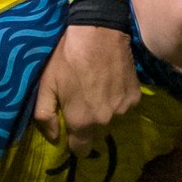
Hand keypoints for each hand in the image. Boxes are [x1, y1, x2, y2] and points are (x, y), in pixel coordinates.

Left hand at [34, 24, 140, 151]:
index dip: (74, 142)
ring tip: (97, 90)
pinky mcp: (135, 96)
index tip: (71, 128)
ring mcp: (123, 109)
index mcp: (82, 122)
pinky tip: (110, 82)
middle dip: (89, 124)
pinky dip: (117, 99)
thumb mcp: (46, 86)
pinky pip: (124, 106)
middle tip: (82, 102)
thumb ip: (45, 117)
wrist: (98, 32)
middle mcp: (105, 121)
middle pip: (97, 134)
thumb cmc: (67, 58)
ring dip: (104, 111)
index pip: (80, 149)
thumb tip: (53, 138)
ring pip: (112, 120)